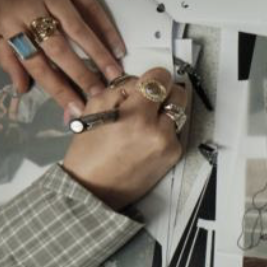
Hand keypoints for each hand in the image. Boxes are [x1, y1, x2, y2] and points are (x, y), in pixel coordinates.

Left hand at [0, 0, 125, 116]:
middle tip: (99, 96)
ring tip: (114, 75)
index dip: (56, 86)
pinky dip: (106, 28)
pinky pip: (92, 8)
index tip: (74, 106)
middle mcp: (31, 9)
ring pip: (78, 29)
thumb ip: (7, 56)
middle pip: (58, 48)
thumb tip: (21, 88)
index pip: (35, 61)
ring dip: (98, 54)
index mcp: (8, 23)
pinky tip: (117, 47)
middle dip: (80, 75)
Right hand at [60, 67, 187, 209]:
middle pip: (178, 94)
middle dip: (163, 93)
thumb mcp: (94, 109)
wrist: (93, 189)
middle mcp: (158, 130)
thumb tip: (141, 81)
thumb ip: (120, 89)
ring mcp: (169, 144)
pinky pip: (175, 132)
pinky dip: (163, 130)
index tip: (148, 81)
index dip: (153, 77)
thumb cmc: (88, 153)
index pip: (160, 79)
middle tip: (147, 100)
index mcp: (136, 116)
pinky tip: (145, 138)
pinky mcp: (174, 156)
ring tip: (144, 121)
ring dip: (164, 112)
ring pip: (178, 112)